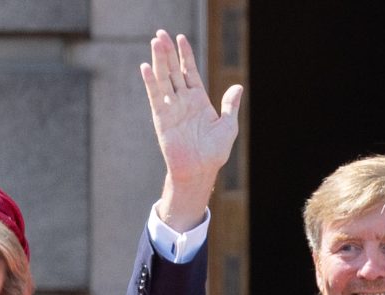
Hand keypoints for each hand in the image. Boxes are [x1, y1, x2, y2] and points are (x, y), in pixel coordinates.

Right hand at [140, 30, 242, 230]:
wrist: (200, 171)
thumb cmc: (215, 152)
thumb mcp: (228, 126)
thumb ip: (230, 105)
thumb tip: (238, 86)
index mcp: (199, 100)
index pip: (190, 72)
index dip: (186, 55)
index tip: (180, 38)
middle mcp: (183, 101)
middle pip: (173, 71)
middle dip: (168, 52)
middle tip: (161, 33)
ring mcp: (172, 108)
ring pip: (164, 79)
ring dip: (159, 61)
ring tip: (155, 42)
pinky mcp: (162, 118)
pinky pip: (155, 97)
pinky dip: (151, 82)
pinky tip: (146, 67)